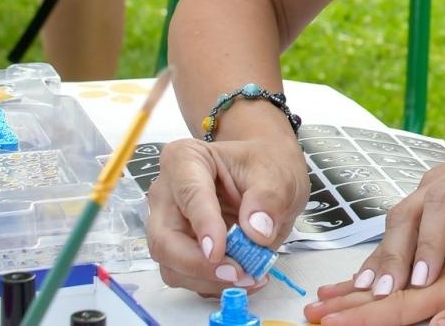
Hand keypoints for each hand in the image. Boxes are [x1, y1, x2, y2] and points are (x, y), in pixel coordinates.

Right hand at [144, 136, 309, 294]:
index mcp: (185, 160)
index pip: (188, 194)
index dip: (202, 225)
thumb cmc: (265, 164)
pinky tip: (244, 277)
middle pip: (166, 239)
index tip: (218, 251)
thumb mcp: (277, 174)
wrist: (267, 174)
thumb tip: (256, 232)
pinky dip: (214, 284)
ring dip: (209, 280)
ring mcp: (170, 225)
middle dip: (199, 264)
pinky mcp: (179, 250)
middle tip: (237, 273)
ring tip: (251, 277)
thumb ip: (268, 198)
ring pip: (172, 265)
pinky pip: (186, 276)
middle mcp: (168, 194)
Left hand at [341, 126, 444, 298]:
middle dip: (393, 253)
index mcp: (433, 190)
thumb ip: (434, 243)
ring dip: (430, 245)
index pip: (396, 224)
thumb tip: (396, 279)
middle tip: (381, 291)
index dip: (376, 257)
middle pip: (411, 213)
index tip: (357, 290)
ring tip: (422, 281)